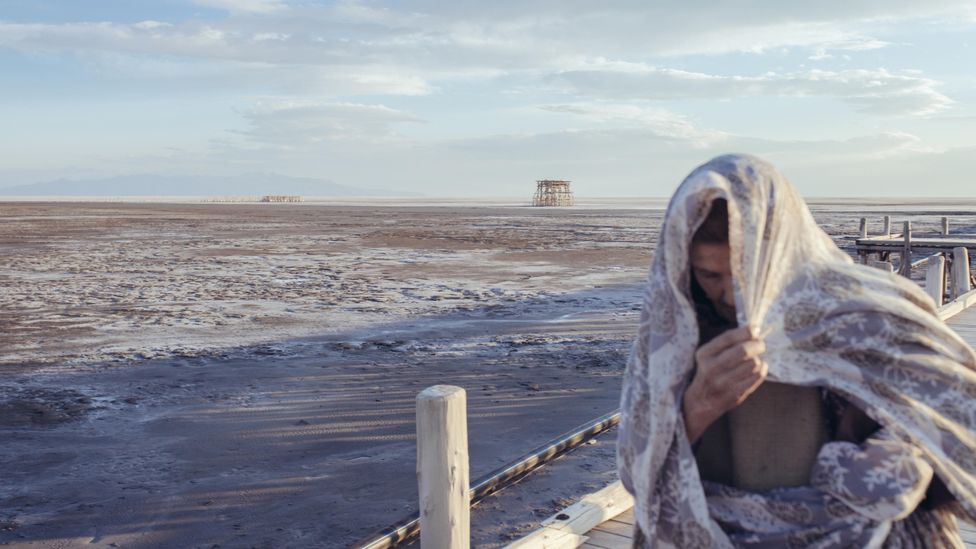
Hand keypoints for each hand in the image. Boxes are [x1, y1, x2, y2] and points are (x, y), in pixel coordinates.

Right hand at [683, 325, 766, 442]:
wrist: (700, 402)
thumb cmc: (710, 372)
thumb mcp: (710, 355)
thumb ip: (728, 342)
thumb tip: (754, 330)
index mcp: (704, 354)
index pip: (727, 338)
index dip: (744, 332)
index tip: (755, 330)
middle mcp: (711, 368)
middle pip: (743, 351)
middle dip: (757, 345)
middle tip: (761, 345)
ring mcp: (723, 383)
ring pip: (753, 364)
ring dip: (758, 359)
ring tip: (754, 360)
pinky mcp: (734, 394)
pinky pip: (756, 377)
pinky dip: (762, 370)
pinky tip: (757, 369)